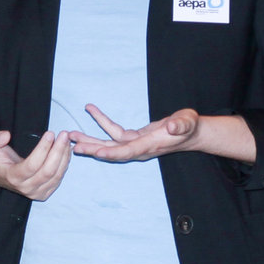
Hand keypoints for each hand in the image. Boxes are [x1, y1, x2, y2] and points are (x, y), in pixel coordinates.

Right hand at [0, 129, 71, 200]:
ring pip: (56, 175)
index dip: (43, 149)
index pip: (32, 165)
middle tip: (64, 135)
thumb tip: (6, 135)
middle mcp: (25, 188)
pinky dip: (65, 163)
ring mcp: (36, 193)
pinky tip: (65, 150)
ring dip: (64, 156)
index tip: (50, 133)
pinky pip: (59, 178)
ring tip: (66, 139)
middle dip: (58, 151)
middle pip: (48, 171)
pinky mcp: (44, 193)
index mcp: (12, 177)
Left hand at [70, 104, 201, 162]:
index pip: (127, 152)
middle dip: (93, 149)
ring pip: (109, 143)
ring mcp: (135, 144)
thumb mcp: (187, 123)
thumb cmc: (189, 127)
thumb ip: (180, 125)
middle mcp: (138, 149)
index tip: (95, 152)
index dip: (111, 153)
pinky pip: (114, 132)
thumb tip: (172, 126)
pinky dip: (102, 122)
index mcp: (148, 146)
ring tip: (72, 135)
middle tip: (74, 147)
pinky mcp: (133, 138)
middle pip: (112, 151)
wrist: (191, 132)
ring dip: (91, 139)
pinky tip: (90, 111)